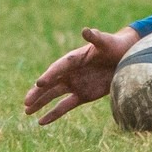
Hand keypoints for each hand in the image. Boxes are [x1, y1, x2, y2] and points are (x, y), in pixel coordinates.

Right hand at [22, 25, 139, 125]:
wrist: (125, 58)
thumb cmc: (114, 46)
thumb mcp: (106, 42)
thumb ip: (95, 37)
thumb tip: (86, 30)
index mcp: (74, 59)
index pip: (58, 67)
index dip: (49, 75)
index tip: (39, 83)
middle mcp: (70, 72)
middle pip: (50, 83)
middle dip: (38, 92)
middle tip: (26, 101)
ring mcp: (75, 84)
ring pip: (53, 95)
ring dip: (40, 102)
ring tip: (26, 111)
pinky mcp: (82, 96)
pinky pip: (64, 106)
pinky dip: (53, 114)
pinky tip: (41, 122)